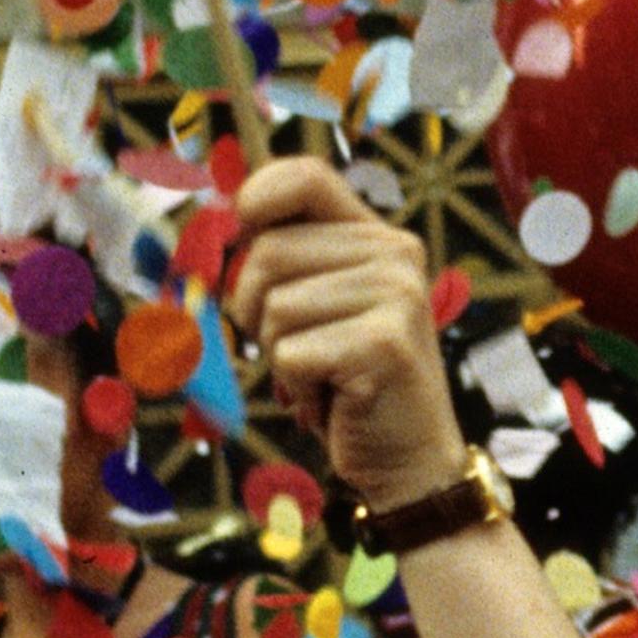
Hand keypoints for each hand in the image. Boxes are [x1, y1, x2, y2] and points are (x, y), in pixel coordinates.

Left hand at [226, 160, 468, 512]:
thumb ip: (291, 261)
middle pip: (270, 252)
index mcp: (380, 238)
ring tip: (322, 377)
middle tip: (291, 349)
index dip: (257, 196)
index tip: (241, 230)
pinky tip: (333, 400)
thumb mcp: (322, 308)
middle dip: (255, 308)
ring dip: (280, 356)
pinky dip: (296, 387)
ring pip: (275, 308)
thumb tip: (226, 218)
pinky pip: (289, 354)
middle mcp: (395, 256)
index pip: (307, 177)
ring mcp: (397, 297)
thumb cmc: (352, 385)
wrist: (410, 460)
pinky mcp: (384, 344)